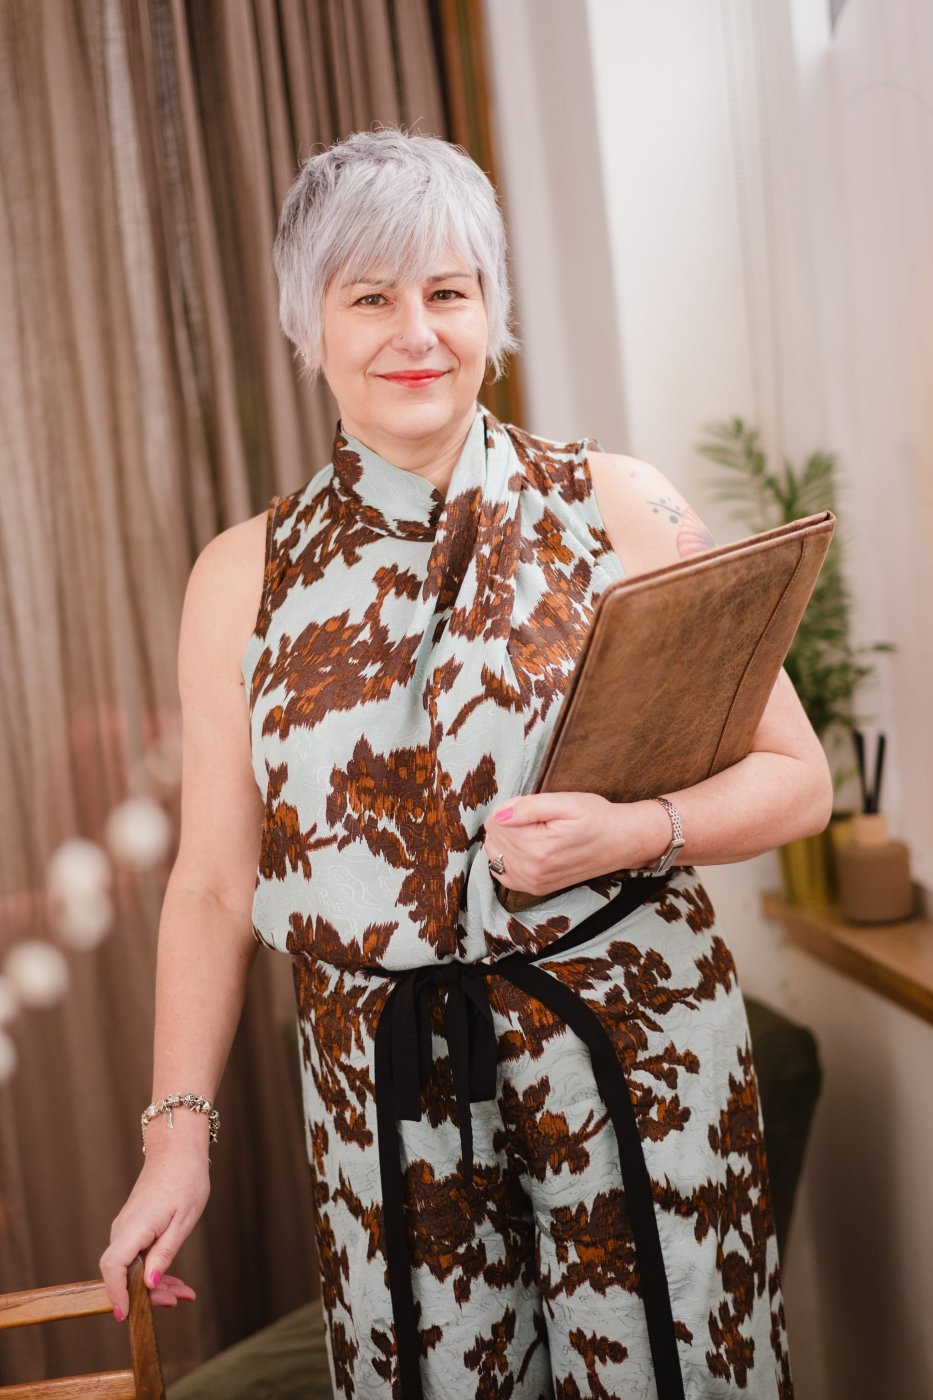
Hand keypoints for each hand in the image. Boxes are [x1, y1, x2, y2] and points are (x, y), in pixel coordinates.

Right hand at [100, 1144, 208, 1319]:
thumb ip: (165, 1253)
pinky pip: (138, 1256)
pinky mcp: (134, 1228)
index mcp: (135, 1226)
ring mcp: (127, 1228)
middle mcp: (124, 1229)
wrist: (177, 1151)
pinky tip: (175, 1281)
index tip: (125, 1315)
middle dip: (147, 1295)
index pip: (113, 1266)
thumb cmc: (185, 1180)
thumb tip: (150, 1285)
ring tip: (184, 1294)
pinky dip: (155, 1270)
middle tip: (177, 1301)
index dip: (116, 1293)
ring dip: (155, 1285)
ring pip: (132, 1267)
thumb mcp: (183, 1220)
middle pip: (123, 1273)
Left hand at [483, 792, 666, 895]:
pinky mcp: (536, 888)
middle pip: (493, 838)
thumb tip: (499, 814)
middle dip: (509, 823)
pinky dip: (507, 858)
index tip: (534, 808)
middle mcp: (532, 871)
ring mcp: (533, 883)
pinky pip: (502, 872)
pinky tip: (524, 847)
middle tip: (538, 820)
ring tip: (534, 832)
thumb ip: (528, 807)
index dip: (511, 808)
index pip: (495, 822)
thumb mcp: (565, 802)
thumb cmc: (597, 817)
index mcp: (537, 848)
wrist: (621, 842)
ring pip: (495, 853)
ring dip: (508, 840)